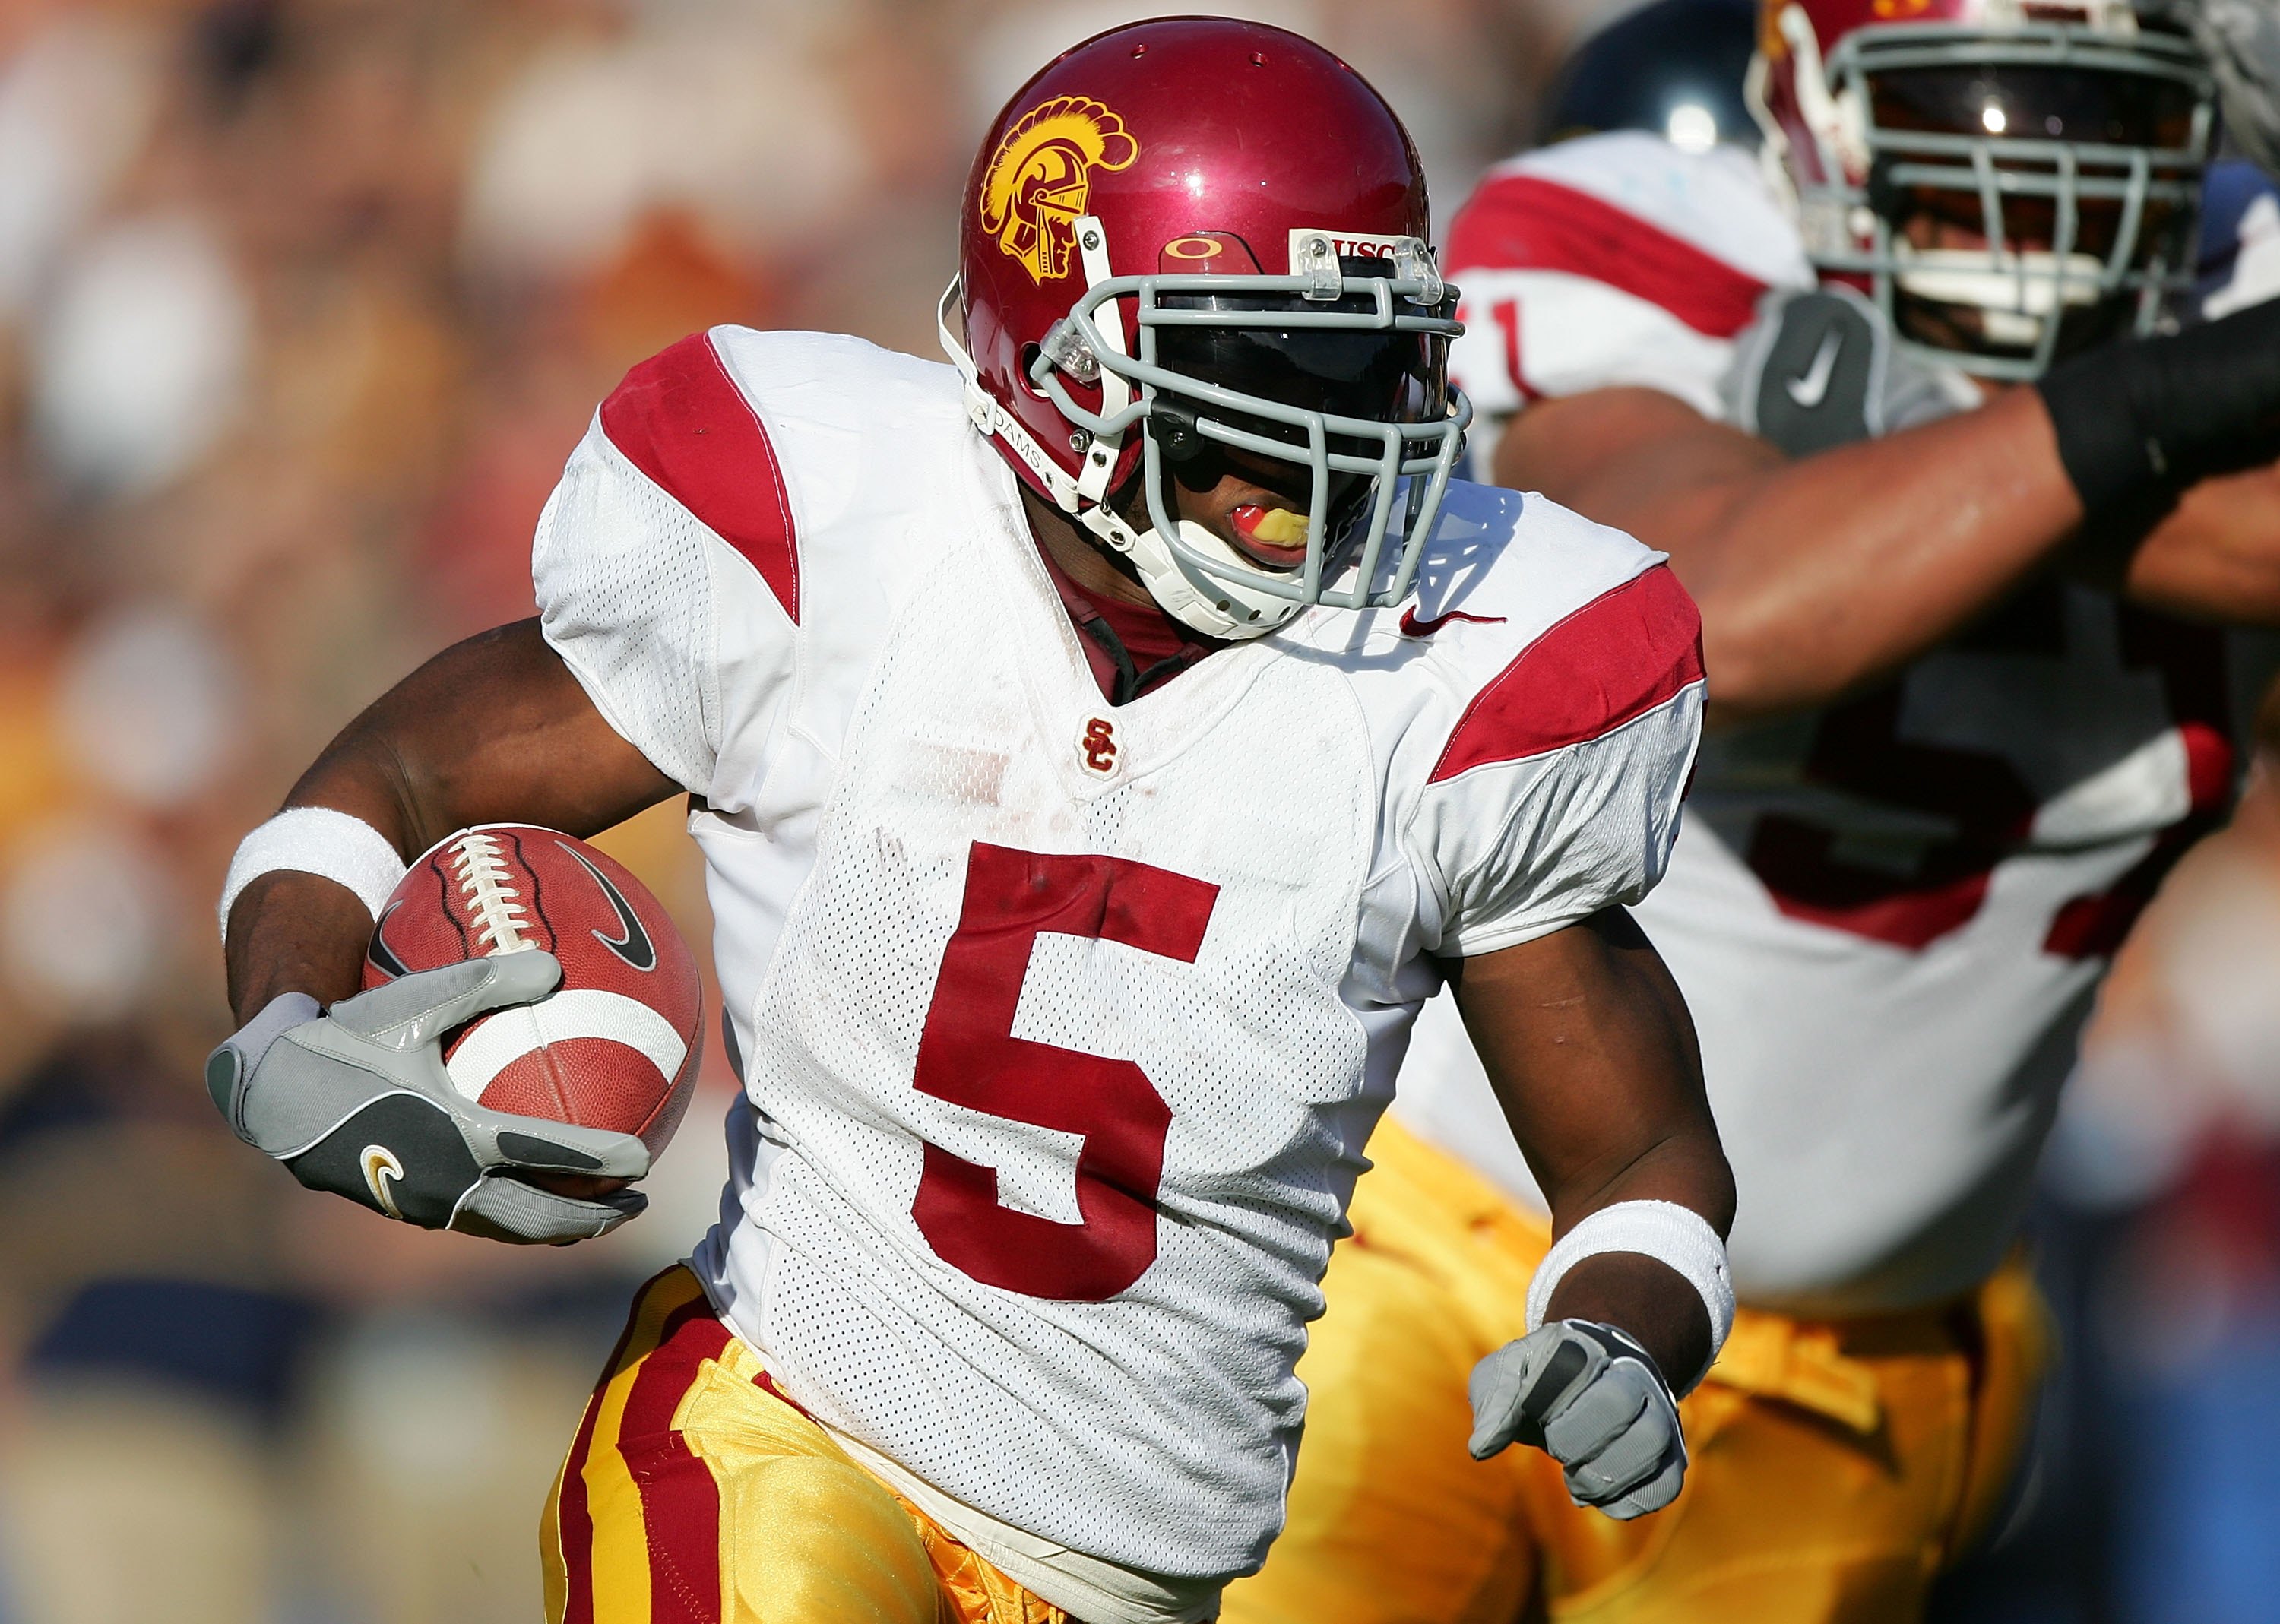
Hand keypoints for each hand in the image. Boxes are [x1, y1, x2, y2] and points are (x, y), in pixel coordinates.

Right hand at [205, 950, 652, 1243]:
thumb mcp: (412, 1001)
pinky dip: (515, 1215)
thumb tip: (555, 965)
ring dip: (556, 1226)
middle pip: (536, 1217)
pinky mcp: (405, 1205)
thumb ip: (483, 983)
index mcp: (454, 1134)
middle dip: (592, 1217)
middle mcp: (443, 1180)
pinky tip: (534, 1194)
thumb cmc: (344, 1035)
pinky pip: (476, 1218)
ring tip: (599, 1215)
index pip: (548, 1156)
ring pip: (506, 1228)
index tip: (646, 1162)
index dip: (602, 1163)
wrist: (267, 1088)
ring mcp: (423, 1202)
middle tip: (641, 1204)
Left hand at [1467, 1319, 1686, 1519]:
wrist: (1598, 1375)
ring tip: (1575, 1480)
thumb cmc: (1543, 1377)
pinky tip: (1598, 1495)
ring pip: (1652, 1443)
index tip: (1528, 1415)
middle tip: (1557, 1448)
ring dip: (1605, 1476)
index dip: (1542, 1400)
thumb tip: (1481, 1449)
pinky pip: (1664, 1485)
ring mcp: (1657, 1412)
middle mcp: (1630, 1374)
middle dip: (1576, 1438)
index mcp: (1583, 1346)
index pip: (1571, 1364)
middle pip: (1618, 1401)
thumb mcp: (1508, 1373)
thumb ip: (1493, 1400)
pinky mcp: (1670, 1453)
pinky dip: (1626, 1502)